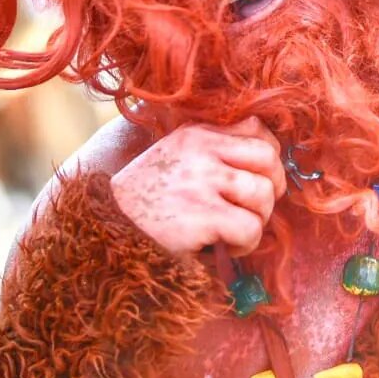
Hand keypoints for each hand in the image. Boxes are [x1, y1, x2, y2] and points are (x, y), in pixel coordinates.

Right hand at [109, 116, 286, 256]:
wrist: (106, 228)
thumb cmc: (145, 199)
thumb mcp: (174, 157)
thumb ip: (211, 151)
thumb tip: (265, 160)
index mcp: (196, 134)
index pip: (257, 129)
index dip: (269, 157)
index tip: (260, 177)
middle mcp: (201, 151)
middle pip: (268, 159)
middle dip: (272, 188)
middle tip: (255, 209)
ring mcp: (202, 181)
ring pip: (263, 195)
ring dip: (257, 220)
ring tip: (234, 231)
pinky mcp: (202, 215)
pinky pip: (250, 228)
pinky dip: (246, 244)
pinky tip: (226, 248)